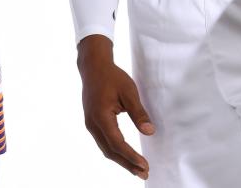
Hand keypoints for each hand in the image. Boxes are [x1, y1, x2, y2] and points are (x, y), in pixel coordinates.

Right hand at [76, 35, 153, 179]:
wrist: (93, 66)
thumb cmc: (112, 77)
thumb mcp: (129, 92)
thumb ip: (139, 113)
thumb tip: (149, 132)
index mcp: (101, 116)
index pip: (117, 143)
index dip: (131, 156)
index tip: (145, 164)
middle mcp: (93, 123)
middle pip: (110, 151)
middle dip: (127, 164)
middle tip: (144, 173)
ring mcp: (90, 123)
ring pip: (105, 148)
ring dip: (121, 160)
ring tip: (137, 168)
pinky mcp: (92, 122)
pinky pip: (102, 142)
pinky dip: (114, 151)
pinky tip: (124, 155)